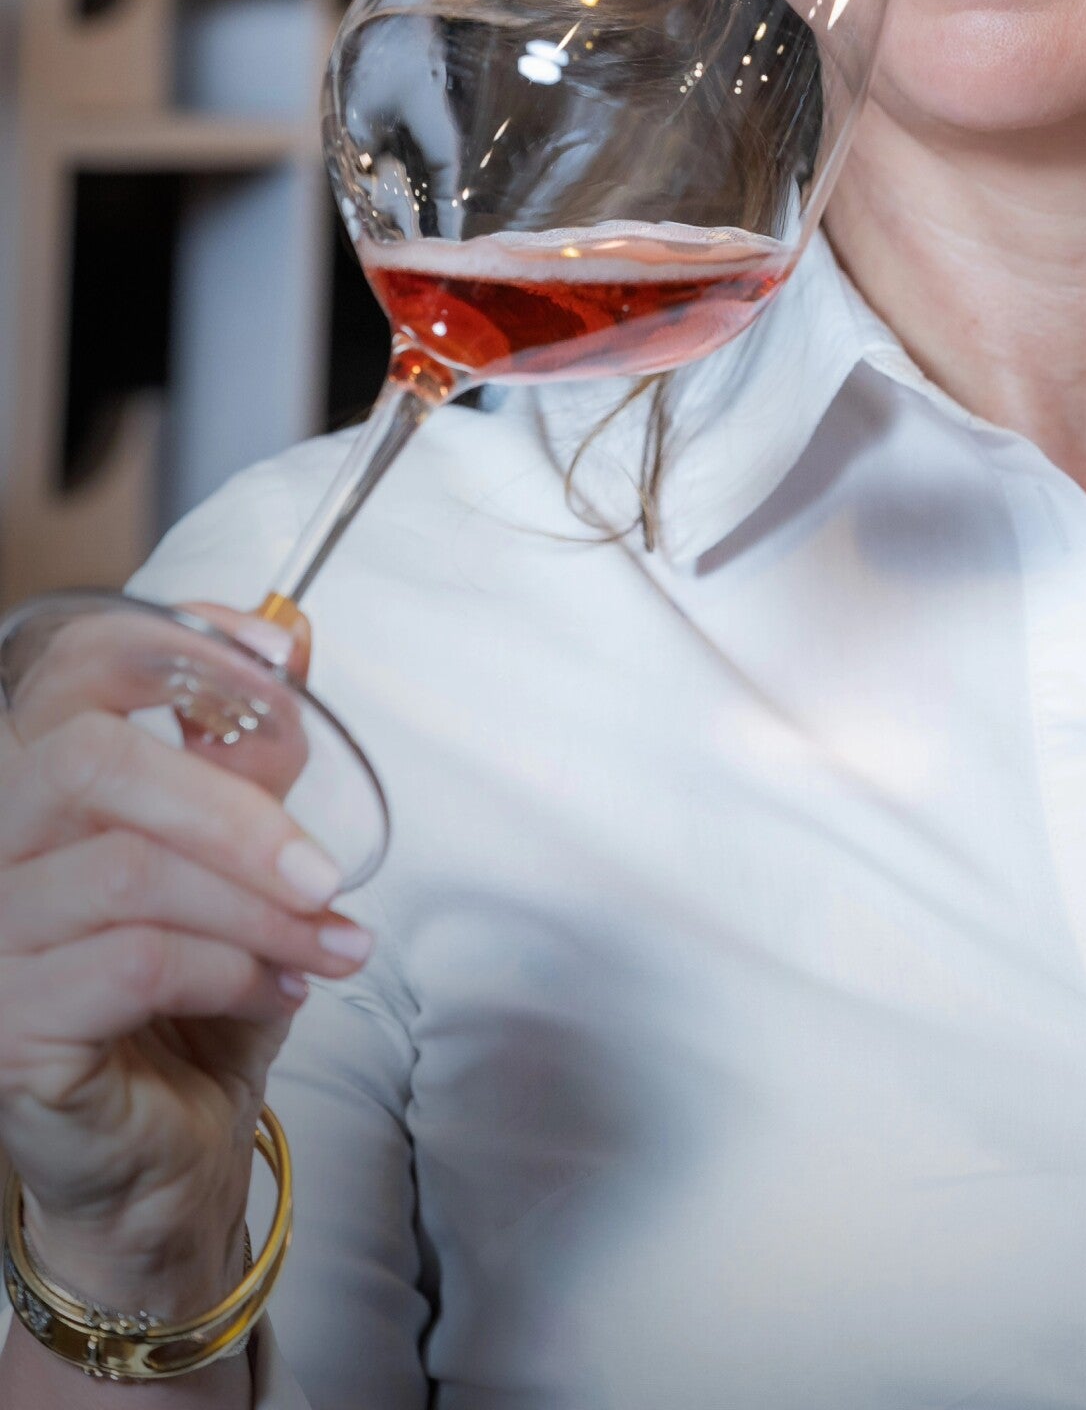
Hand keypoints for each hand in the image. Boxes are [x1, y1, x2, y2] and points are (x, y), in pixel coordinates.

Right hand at [0, 603, 370, 1319]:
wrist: (166, 1157)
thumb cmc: (197, 998)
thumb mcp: (240, 864)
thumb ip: (247, 765)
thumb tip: (290, 660)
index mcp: (40, 787)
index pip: (73, 669)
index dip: (175, 648)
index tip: (283, 666)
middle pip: (88, 761)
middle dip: (230, 805)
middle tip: (325, 868)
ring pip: (129, 872)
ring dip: (258, 907)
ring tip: (332, 942)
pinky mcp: (8, 1027)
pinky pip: (135, 964)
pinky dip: (233, 968)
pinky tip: (281, 988)